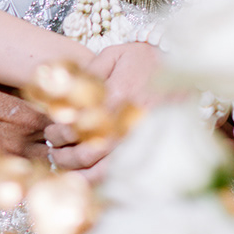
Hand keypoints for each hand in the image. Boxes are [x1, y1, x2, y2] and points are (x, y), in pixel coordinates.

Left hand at [39, 42, 162, 171]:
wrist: (183, 65)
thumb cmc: (145, 59)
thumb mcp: (115, 54)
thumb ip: (90, 71)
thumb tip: (65, 89)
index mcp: (116, 96)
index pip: (77, 125)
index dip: (58, 133)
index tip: (51, 131)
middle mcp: (128, 122)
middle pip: (86, 153)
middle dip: (63, 156)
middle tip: (53, 150)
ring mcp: (139, 139)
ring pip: (102, 170)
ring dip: (78, 172)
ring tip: (66, 164)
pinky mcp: (148, 147)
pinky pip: (123, 172)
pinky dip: (101, 179)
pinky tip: (87, 177)